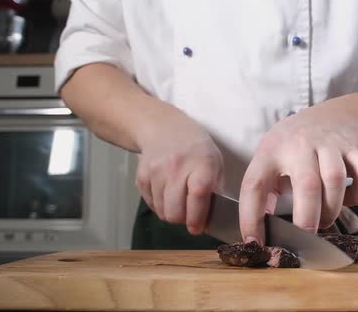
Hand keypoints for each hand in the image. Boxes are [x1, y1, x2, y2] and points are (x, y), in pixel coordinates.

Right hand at [135, 113, 223, 234]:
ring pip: (162, 212)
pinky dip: (160, 205)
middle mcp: (176, 168)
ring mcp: (155, 172)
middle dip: (183, 220)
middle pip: (175, 212)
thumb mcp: (215, 162)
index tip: (198, 228)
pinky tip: (167, 194)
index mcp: (200, 164)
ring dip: (171, 213)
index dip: (197, 218)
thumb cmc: (196, 148)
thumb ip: (216, 189)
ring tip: (179, 202)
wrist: (164, 128)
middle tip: (189, 215)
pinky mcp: (141, 177)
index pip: (197, 197)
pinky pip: (151, 204)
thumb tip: (213, 218)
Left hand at [239, 106, 357, 244]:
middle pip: (307, 184)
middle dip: (307, 218)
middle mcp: (299, 145)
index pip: (254, 185)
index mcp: (270, 152)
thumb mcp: (267, 163)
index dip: (251, 217)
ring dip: (332, 209)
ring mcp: (329, 145)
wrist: (324, 119)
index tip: (254, 243)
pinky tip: (348, 200)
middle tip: (304, 236)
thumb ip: (263, 193)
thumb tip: (258, 236)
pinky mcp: (354, 149)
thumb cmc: (290, 151)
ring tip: (324, 219)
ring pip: (337, 179)